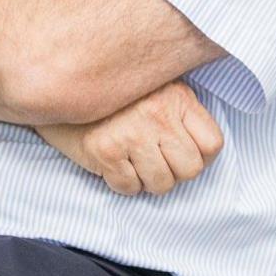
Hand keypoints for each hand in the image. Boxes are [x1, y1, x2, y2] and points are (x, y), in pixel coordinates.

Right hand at [38, 81, 224, 194]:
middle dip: (174, 173)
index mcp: (178, 98)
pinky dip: (123, 183)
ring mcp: (131, 133)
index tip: (184, 154)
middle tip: (156, 160)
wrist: (63, 87)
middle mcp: (158, 115)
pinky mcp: (104, 151)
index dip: (201, 157)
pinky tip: (115, 163)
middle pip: (191, 170)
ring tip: (134, 160)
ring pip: (161, 184)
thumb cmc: (118, 96)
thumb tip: (206, 151)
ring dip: (147, 180)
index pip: (213, 145)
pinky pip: (129, 188)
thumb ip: (184, 114)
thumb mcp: (161, 90)